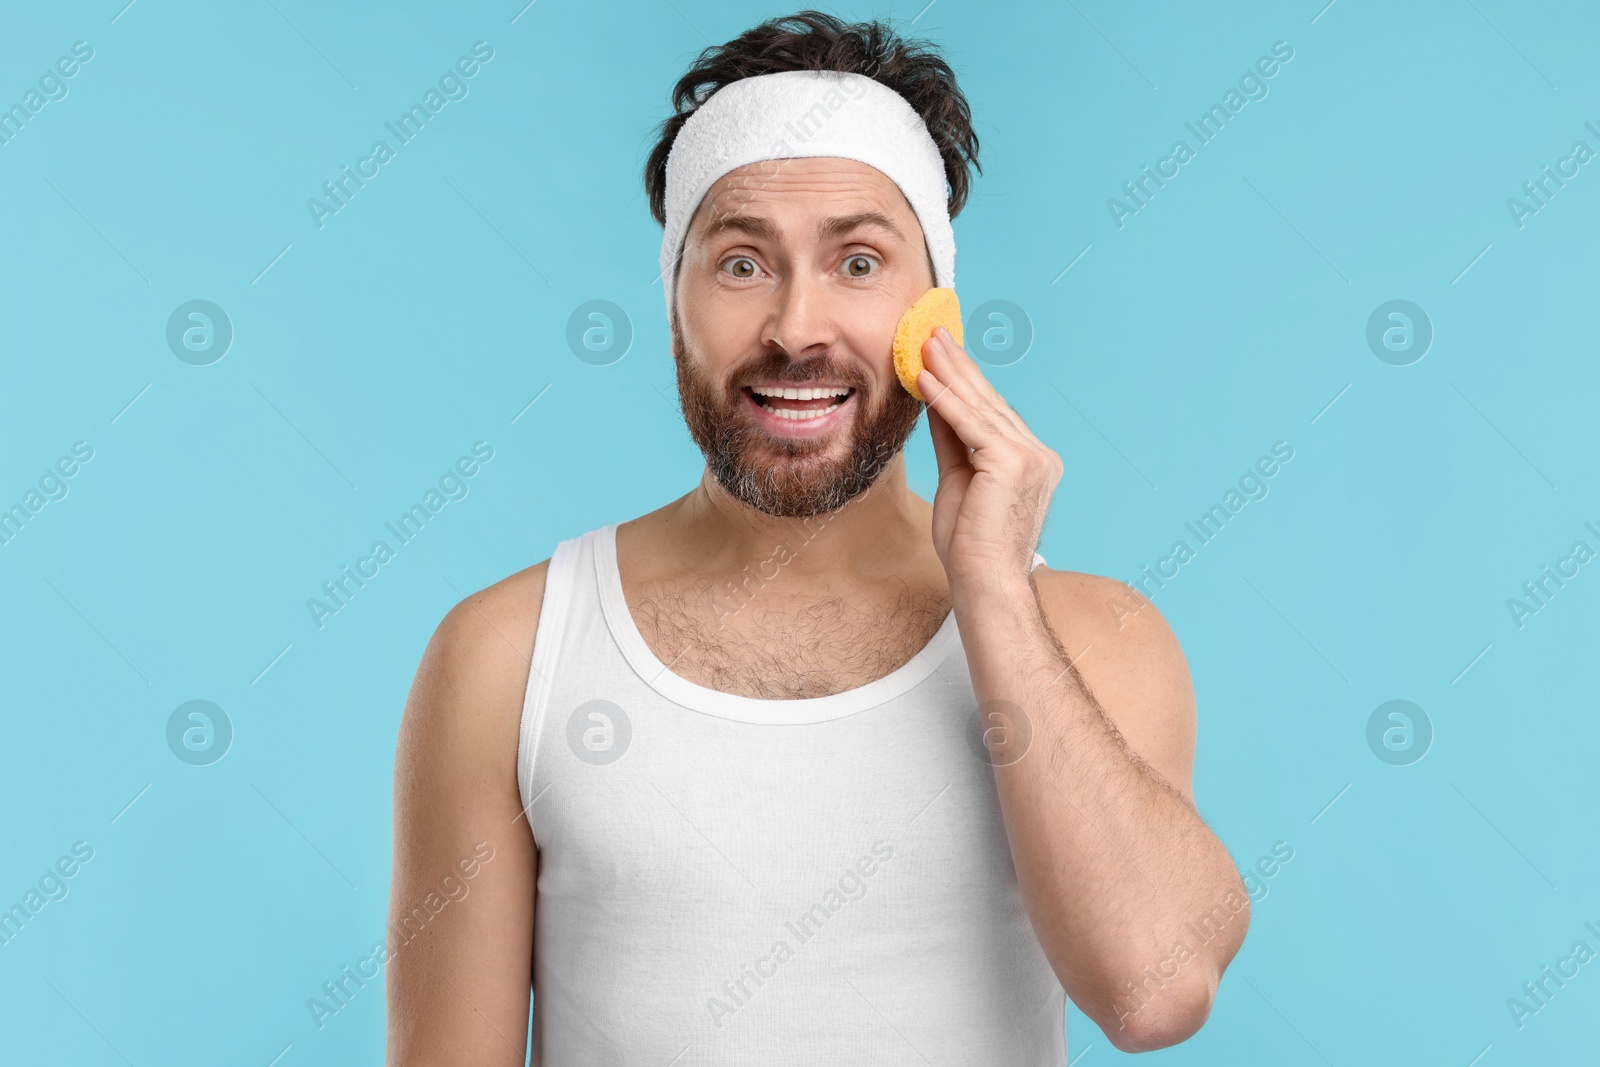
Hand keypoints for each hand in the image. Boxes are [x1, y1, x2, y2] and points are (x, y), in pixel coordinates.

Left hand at [919, 326, 1063, 598]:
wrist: (984, 583)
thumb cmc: (970, 545)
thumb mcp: (957, 479)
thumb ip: (952, 438)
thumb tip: (935, 398)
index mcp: (1033, 461)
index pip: (992, 413)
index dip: (965, 381)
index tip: (942, 351)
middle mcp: (1039, 455)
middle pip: (988, 403)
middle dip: (957, 366)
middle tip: (932, 332)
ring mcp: (1032, 457)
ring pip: (980, 408)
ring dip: (948, 373)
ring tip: (924, 344)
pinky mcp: (1014, 463)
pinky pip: (971, 424)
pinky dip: (944, 399)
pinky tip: (924, 378)